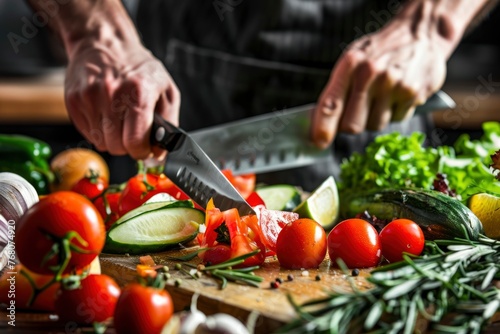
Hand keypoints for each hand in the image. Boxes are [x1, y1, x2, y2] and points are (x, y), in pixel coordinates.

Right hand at [65, 41, 179, 159]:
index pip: (135, 141)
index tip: (144, 148)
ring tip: (119, 120)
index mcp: (139, 92)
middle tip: (132, 132)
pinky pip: (87, 134)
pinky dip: (98, 131)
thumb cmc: (138, 68)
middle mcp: (112, 94)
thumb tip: (160, 152)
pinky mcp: (74, 101)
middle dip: (128, 146)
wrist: (105, 43)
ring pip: (101, 143)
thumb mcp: (166, 89)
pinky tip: (105, 114)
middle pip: (117, 146)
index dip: (142, 151)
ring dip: (112, 139)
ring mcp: (89, 98)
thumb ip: (168, 123)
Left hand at [311, 17, 447, 147]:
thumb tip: (320, 122)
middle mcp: (370, 74)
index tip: (319, 143)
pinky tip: (398, 94)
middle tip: (356, 113)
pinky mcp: (413, 93)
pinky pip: (397, 119)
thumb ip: (338, 88)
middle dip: (351, 126)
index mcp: (350, 64)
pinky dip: (396, 112)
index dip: (323, 127)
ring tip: (382, 96)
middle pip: (352, 125)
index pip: (331, 103)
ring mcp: (393, 84)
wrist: (420, 32)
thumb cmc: (379, 51)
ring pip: (374, 125)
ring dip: (375, 118)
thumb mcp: (353, 59)